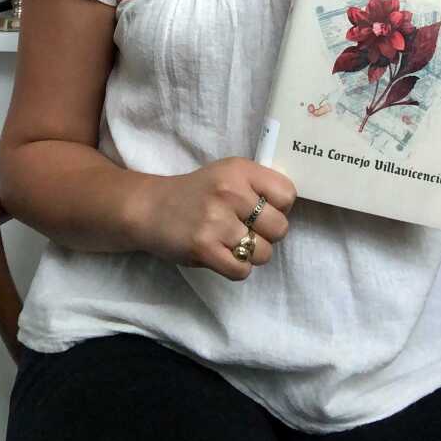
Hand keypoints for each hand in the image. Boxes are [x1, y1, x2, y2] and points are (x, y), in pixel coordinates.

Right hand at [132, 157, 295, 280]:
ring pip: (263, 253)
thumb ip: (257, 186)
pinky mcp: (204, 248)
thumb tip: (289, 208)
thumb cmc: (196, 193)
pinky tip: (222, 255)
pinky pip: (241, 270)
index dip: (280, 207)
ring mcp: (216, 221)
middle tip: (247, 230)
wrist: (151, 208)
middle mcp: (230, 192)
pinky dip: (236, 268)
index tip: (264, 209)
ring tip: (232, 242)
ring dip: (251, 254)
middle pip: (280, 227)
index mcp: (239, 170)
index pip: (287, 194)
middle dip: (268, 234)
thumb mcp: (227, 174)